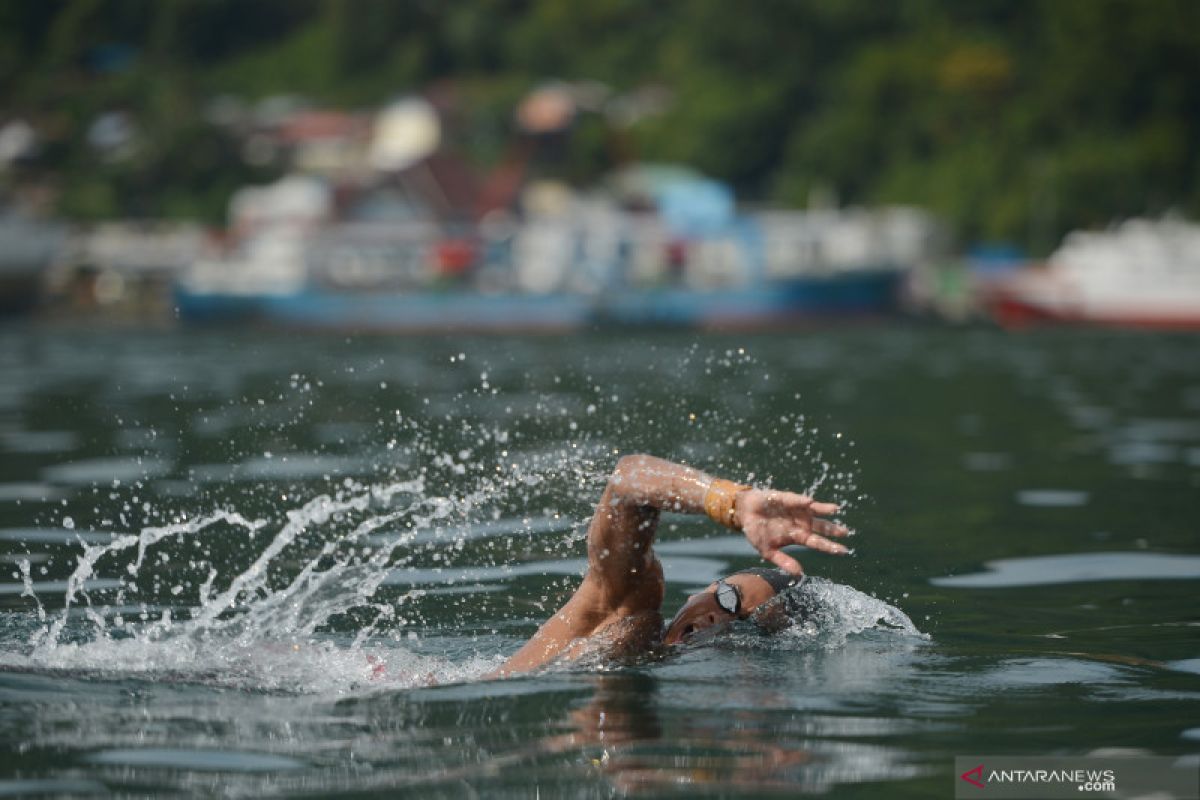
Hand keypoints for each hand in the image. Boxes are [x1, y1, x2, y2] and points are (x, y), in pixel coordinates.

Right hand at [734, 489, 849, 573]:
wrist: (745, 514)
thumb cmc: (757, 532)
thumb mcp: (768, 551)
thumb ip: (783, 561)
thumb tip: (799, 574)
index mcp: (798, 536)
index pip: (817, 542)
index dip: (830, 547)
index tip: (844, 551)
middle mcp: (801, 523)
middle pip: (820, 526)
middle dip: (832, 529)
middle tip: (845, 532)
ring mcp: (796, 510)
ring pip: (814, 510)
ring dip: (824, 510)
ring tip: (835, 509)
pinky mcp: (787, 499)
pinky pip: (796, 500)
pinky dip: (802, 501)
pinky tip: (810, 502)